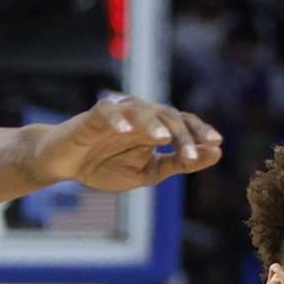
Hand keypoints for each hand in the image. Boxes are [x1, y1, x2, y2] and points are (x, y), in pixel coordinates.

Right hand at [32, 96, 222, 191]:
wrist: (66, 165)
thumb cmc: (105, 166)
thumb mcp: (149, 173)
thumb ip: (180, 162)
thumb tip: (217, 153)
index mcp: (155, 128)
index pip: (183, 123)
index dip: (199, 131)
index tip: (217, 144)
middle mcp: (140, 117)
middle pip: (167, 115)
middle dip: (181, 134)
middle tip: (191, 154)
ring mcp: (118, 114)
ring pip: (141, 110)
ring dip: (153, 124)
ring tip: (164, 138)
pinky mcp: (93, 116)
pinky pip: (107, 111)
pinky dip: (117, 118)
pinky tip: (126, 129)